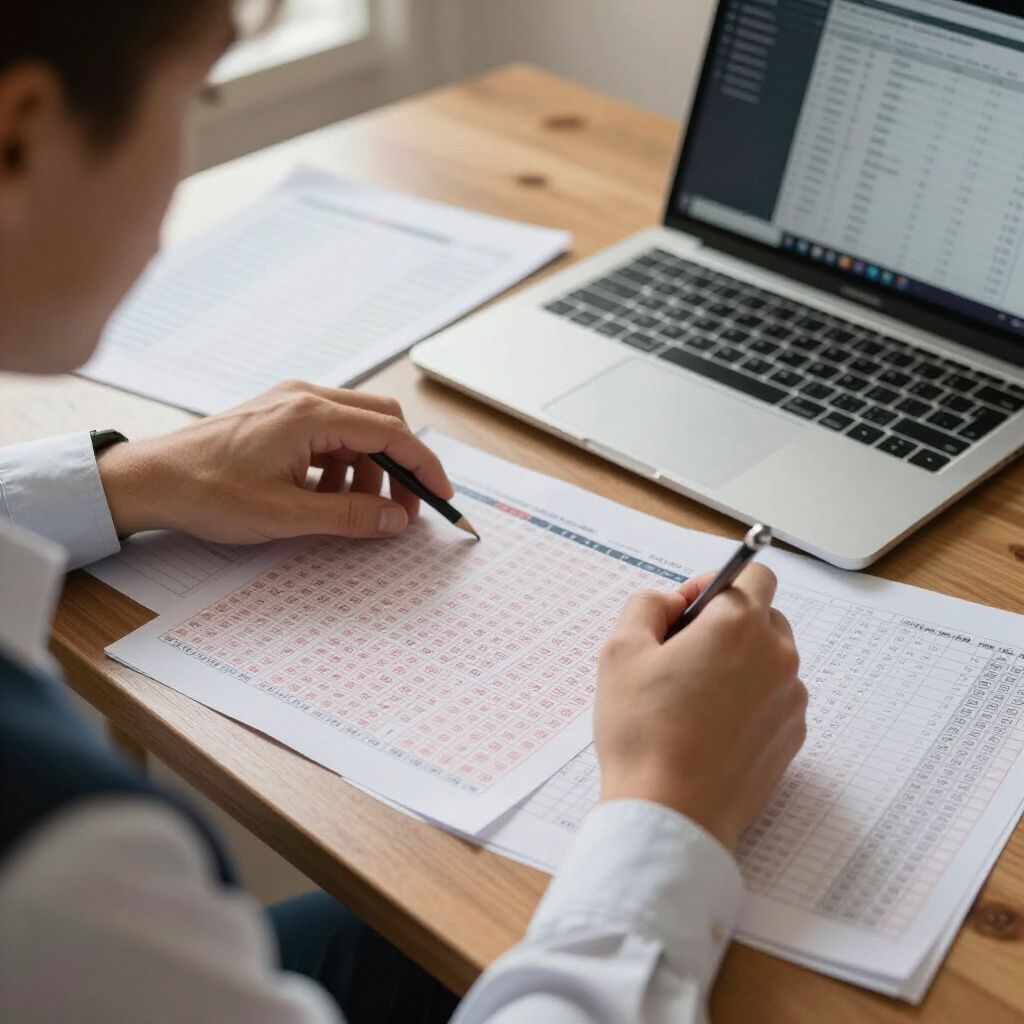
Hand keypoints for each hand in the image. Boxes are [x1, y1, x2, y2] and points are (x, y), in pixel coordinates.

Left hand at [96, 381, 453, 542]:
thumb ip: (350, 515)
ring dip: (369, 469)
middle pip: (381, 421)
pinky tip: (325, 495)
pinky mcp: (279, 416)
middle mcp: (306, 397)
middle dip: (400, 466)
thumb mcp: (286, 515)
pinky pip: (330, 433)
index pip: (391, 433)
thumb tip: (397, 520)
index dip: (423, 466)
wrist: (150, 480)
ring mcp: (291, 403)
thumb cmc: (208, 492)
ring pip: (357, 429)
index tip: (441, 496)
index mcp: (311, 414)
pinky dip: (342, 464)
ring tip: (357, 510)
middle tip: (405, 508)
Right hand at [595, 564, 805, 851]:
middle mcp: (777, 657)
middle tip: (680, 655)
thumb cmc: (643, 733)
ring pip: (768, 659)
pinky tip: (708, 728)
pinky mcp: (791, 738)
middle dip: (725, 624)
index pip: (753, 574)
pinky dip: (747, 701)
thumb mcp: (620, 651)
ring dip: (738, 663)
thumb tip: (669, 602)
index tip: (685, 610)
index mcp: (739, 626)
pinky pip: (773, 699)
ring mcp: (790, 700)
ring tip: (691, 698)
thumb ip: (646, 605)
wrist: (672, 814)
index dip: (715, 583)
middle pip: (763, 616)